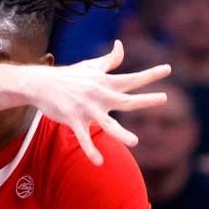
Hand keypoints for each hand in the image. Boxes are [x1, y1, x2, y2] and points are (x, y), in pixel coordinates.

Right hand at [35, 41, 169, 164]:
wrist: (41, 83)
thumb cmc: (68, 75)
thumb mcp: (91, 65)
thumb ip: (109, 60)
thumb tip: (121, 45)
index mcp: (105, 82)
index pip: (132, 78)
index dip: (150, 74)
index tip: (168, 69)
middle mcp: (99, 95)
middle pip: (126, 99)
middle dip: (145, 100)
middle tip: (164, 98)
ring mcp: (86, 108)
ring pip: (106, 123)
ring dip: (121, 133)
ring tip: (135, 142)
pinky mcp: (73, 119)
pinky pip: (83, 137)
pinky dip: (90, 150)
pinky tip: (99, 162)